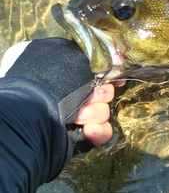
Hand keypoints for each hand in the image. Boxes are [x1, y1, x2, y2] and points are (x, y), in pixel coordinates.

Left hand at [1, 38, 118, 155]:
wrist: (33, 117)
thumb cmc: (47, 83)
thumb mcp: (65, 55)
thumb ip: (86, 56)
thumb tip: (102, 62)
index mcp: (70, 77)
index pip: (98, 74)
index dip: (108, 75)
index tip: (112, 78)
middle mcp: (75, 96)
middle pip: (105, 92)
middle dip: (99, 95)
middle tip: (85, 97)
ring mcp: (80, 117)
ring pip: (104, 111)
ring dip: (93, 113)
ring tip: (75, 117)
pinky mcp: (84, 136)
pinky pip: (105, 132)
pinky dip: (99, 131)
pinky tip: (87, 129)